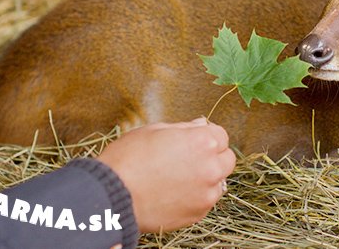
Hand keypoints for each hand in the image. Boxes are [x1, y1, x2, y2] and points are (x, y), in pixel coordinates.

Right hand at [97, 118, 235, 232]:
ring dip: (206, 178)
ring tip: (179, 178)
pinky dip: (196, 196)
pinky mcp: (197, 213)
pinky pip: (205, 201)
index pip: (222, 135)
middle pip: (226, 159)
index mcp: (203, 142)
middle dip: (213, 157)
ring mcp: (206, 194)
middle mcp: (211, 168)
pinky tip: (174, 192)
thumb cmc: (128, 159)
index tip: (194, 140)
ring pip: (218, 182)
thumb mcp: (154, 130)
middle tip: (190, 158)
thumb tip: (200, 125)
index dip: (207, 136)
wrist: (111, 196)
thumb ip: (184, 128)